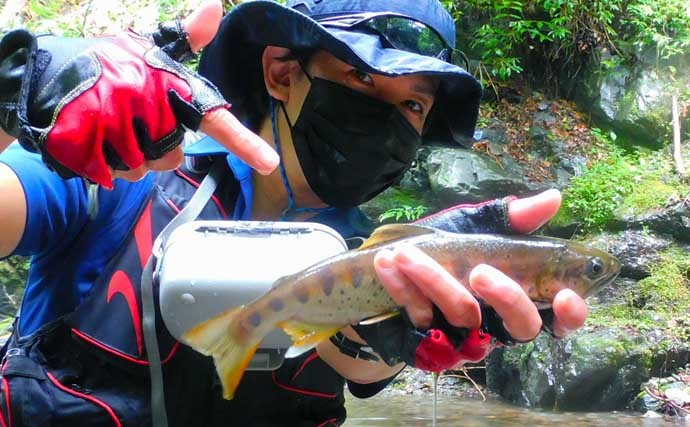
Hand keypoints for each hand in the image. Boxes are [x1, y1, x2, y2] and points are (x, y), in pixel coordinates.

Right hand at [0, 0, 277, 187]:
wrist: (38, 76)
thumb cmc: (103, 63)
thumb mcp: (145, 47)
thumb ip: (182, 40)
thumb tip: (215, 8)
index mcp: (166, 87)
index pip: (213, 119)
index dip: (243, 142)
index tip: (270, 163)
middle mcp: (145, 109)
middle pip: (171, 156)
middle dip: (154, 145)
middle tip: (130, 117)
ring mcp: (115, 132)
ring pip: (143, 168)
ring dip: (128, 154)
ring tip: (109, 125)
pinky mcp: (88, 152)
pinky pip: (114, 174)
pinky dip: (105, 162)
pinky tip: (94, 138)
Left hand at [377, 189, 586, 340]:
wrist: (388, 273)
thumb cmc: (442, 250)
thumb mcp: (474, 228)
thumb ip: (510, 219)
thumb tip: (554, 198)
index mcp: (516, 298)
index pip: (557, 317)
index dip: (571, 314)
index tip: (566, 297)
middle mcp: (497, 325)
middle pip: (520, 327)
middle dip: (506, 296)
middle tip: (480, 271)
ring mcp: (463, 341)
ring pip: (461, 317)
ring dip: (434, 281)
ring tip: (406, 252)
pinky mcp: (427, 347)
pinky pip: (419, 317)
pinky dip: (401, 287)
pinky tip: (387, 262)